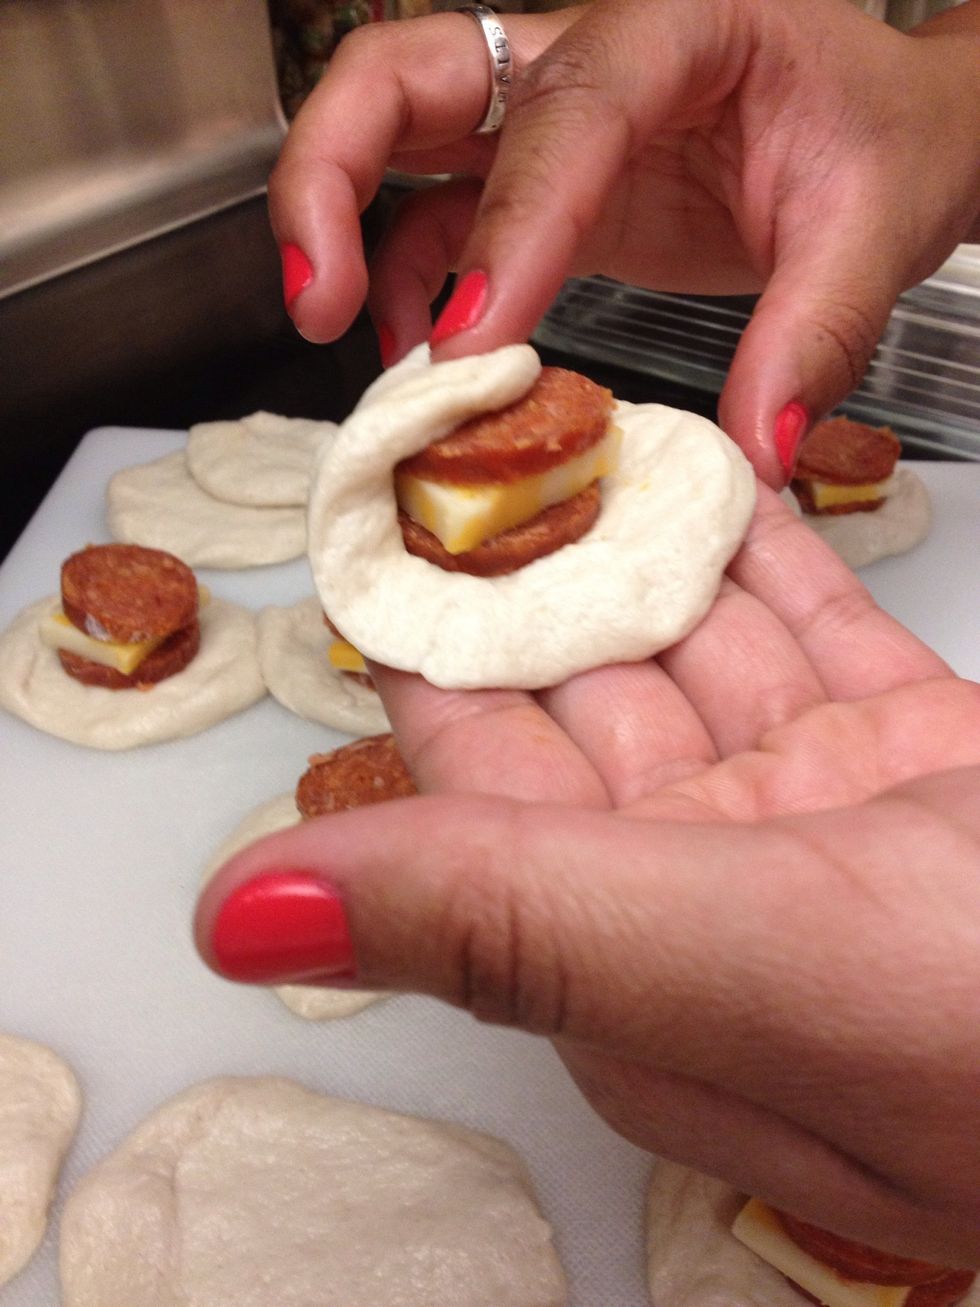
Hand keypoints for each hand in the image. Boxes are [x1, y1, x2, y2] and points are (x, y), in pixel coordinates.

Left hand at [195, 489, 979, 1265]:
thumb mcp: (729, 964)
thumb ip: (496, 924)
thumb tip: (242, 917)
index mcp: (618, 951)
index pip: (474, 771)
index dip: (417, 641)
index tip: (372, 519)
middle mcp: (698, 885)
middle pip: (577, 691)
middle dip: (524, 564)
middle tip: (470, 435)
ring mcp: (813, 818)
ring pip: (692, 644)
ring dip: (635, 540)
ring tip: (574, 424)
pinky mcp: (916, 759)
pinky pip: (808, 628)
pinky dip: (760, 550)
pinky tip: (707, 474)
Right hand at [268, 0, 979, 484]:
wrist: (889, 133)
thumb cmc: (885, 142)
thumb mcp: (873, 227)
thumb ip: (812, 334)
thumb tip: (755, 452)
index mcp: (677, 28)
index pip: (566, 118)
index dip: (506, 232)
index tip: (471, 344)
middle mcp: (587, 58)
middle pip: (406, 71)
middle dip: (332, 172)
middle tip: (318, 294)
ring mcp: (551, 122)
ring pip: (396, 134)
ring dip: (342, 228)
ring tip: (340, 336)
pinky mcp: (545, 189)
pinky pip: (442, 224)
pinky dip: (411, 291)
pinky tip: (424, 361)